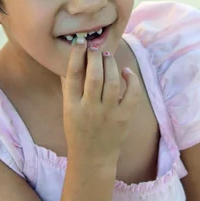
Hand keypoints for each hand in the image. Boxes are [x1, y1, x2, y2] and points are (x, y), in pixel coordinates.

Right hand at [62, 40, 139, 168]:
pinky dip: (131, 79)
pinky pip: (131, 94)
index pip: (73, 75)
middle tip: (95, 47)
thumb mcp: (67, 109)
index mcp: (71, 105)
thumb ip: (69, 86)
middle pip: (94, 75)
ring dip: (111, 64)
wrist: (92, 158)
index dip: (77, 55)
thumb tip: (72, 59)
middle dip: (95, 57)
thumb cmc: (78, 130)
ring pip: (112, 82)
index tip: (80, 42)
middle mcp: (89, 108)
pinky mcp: (123, 118)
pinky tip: (125, 71)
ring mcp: (108, 114)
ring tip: (107, 55)